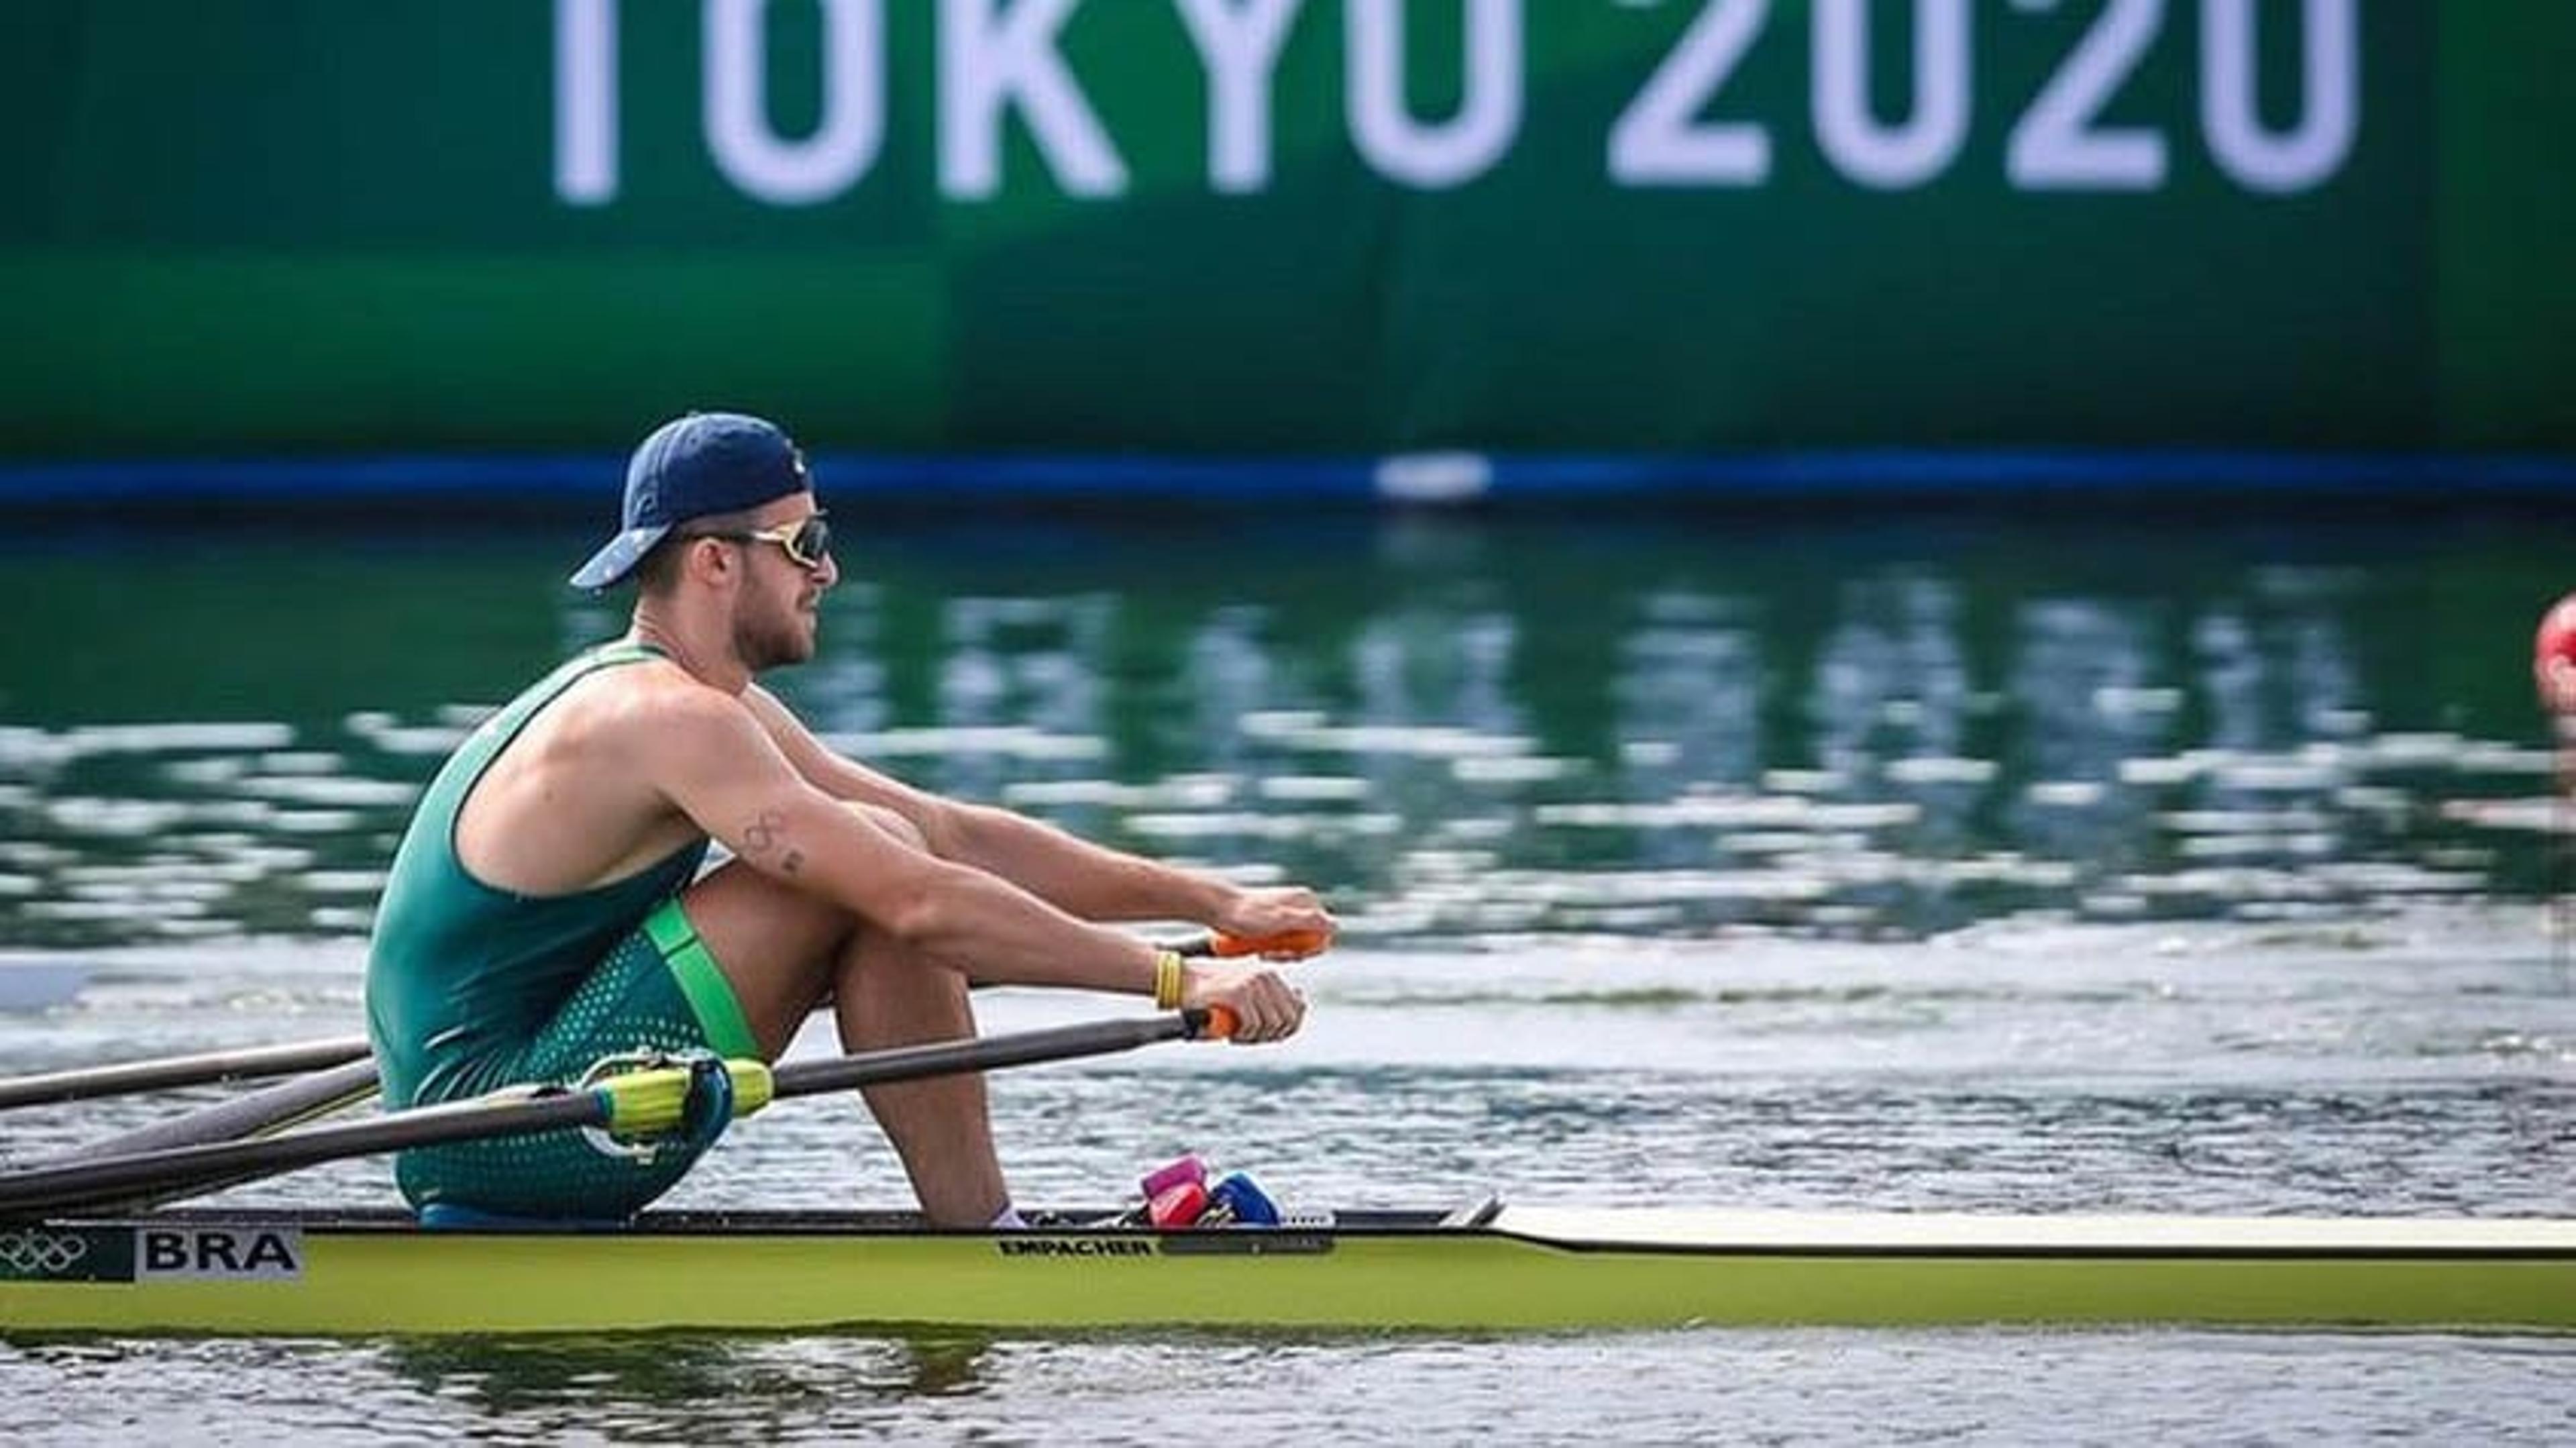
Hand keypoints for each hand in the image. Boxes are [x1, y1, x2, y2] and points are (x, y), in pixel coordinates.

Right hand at [1183, 961, 1306, 1044]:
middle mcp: (1265, 976)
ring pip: (1270, 1024)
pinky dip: (1244, 1036)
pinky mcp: (1238, 994)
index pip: (1297, 1009)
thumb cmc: (1214, 990)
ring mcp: (1252, 984)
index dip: (1288, 1029)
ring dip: (1256, 1038)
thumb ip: (1270, 995)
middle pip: (1287, 1020)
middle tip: (1251, 1040)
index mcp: (1271, 974)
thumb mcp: (1245, 989)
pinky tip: (1232, 1036)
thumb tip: (1302, 1005)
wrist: (1181, 980)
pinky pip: (1252, 1025)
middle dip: (1272, 1036)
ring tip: (1240, 1038)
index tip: (1270, 1037)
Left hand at [1210, 886, 1336, 959]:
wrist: (1216, 907)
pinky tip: (1260, 951)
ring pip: (1294, 941)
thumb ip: (1309, 921)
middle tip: (1271, 956)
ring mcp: (1285, 910)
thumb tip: (1334, 927)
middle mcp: (1299, 902)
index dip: (1311, 950)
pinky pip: (1282, 938)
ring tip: (1262, 953)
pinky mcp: (1272, 918)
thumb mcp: (1281, 921)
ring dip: (1283, 952)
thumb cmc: (1245, 915)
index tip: (1288, 956)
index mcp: (1307, 899)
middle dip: (1294, 952)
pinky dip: (1274, 948)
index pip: (1324, 934)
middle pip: (1309, 938)